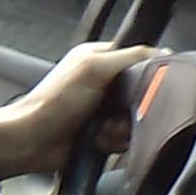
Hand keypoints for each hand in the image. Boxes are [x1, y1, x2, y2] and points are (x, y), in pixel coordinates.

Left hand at [0, 41, 146, 178]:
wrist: (33, 142)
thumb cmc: (52, 102)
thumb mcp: (93, 67)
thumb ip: (130, 56)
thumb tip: (163, 52)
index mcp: (99, 59)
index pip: (140, 60)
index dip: (146, 73)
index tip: (139, 85)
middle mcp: (103, 84)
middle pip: (143, 94)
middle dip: (135, 107)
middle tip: (115, 111)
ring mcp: (104, 111)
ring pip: (138, 119)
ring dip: (122, 127)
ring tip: (102, 128)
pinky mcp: (103, 135)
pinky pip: (126, 139)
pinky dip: (114, 142)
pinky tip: (97, 139)